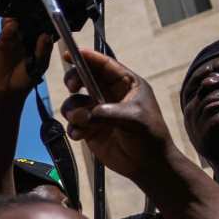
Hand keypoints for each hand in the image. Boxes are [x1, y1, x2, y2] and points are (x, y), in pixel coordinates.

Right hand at [0, 18, 52, 98]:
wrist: (6, 89)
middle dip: (31, 14)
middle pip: (30, 19)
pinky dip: (7, 25)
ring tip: (19, 19)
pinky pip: (5, 29)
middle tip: (32, 11)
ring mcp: (15, 36)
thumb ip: (42, 51)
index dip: (46, 18)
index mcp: (41, 40)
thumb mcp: (39, 66)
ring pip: (17, 21)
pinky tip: (10, 25)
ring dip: (18, 16)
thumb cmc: (26, 78)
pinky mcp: (2, 40)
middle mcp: (28, 35)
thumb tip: (45, 35)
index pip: (44, 24)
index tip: (48, 12)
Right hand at [59, 49, 178, 181]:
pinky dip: (74, 128)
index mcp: (126, 85)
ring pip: (74, 102)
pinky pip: (73, 123)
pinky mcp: (90, 129)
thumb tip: (82, 115)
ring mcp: (98, 112)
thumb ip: (106, 113)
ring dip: (72, 110)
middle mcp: (110, 95)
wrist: (148, 165)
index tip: (69, 53)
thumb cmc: (149, 136)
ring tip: (81, 121)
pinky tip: (82, 135)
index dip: (87, 57)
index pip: (105, 65)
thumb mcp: (133, 119)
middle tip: (72, 87)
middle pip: (84, 79)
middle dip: (74, 81)